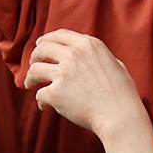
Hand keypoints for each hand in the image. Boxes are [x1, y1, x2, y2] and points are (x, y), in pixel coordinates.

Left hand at [25, 29, 152, 152]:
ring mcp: (63, 73)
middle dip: (35, 56)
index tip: (40, 46)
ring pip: (34, 70)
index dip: (46, 40)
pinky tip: (44, 106)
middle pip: (42, 49)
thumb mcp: (115, 63)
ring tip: (30, 84)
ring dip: (30, 77)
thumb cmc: (122, 94)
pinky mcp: (56, 92)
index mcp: (88, 45)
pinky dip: (40, 101)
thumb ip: (97, 55)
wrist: (120, 116)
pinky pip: (40, 94)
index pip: (59, 35)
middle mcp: (74, 54)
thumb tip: (85, 52)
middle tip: (33, 65)